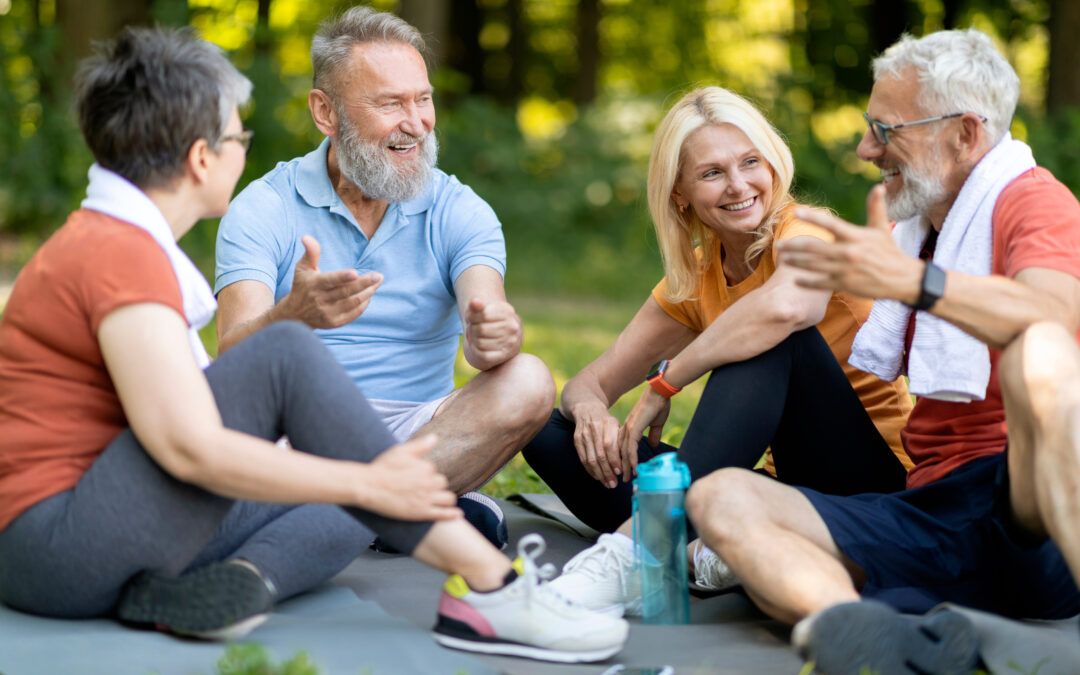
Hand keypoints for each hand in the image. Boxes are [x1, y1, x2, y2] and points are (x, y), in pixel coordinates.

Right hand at [281, 236, 382, 327]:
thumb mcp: (303, 268)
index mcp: (314, 284)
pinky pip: (353, 313)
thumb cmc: (302, 286)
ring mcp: (327, 313)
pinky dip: (363, 304)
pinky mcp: (334, 323)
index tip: (355, 273)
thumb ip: (310, 252)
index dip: (342, 277)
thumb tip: (307, 237)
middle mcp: (320, 300)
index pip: (330, 280)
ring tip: (377, 283)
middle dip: (364, 283)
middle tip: (379, 276)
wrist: (295, 315)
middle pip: (346, 291)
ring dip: (368, 293)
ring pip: (352, 302)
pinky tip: (369, 294)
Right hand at [361, 434, 461, 521]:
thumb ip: (420, 445)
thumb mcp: (401, 451)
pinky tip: (458, 514)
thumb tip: (435, 437)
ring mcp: (426, 498)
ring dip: (445, 499)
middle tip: (423, 490)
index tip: (415, 478)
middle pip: (442, 484)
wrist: (368, 487)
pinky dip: (453, 514)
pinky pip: (443, 514)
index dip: (426, 475)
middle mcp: (429, 482)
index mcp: (426, 467)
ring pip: (448, 498)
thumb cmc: (382, 467)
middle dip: (435, 486)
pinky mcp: (421, 513)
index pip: (435, 471)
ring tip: (439, 501)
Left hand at [464, 298, 522, 369]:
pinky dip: (476, 351)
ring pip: (479, 342)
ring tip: (477, 337)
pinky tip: (479, 347)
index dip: (472, 317)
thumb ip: (476, 306)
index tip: (472, 318)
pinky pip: (482, 354)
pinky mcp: (504, 356)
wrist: (501, 340)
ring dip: (473, 340)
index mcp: (508, 311)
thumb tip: (475, 302)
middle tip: (474, 329)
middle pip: (480, 329)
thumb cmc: (488, 323)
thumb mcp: (481, 311)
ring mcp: (511, 342)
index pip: (482, 314)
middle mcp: (513, 327)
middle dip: (472, 329)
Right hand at [570, 400, 621, 487]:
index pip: (609, 446)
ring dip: (599, 474)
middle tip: (613, 484)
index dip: (614, 460)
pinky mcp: (576, 439)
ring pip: (590, 459)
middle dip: (607, 472)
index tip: (619, 472)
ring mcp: (584, 434)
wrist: (586, 407)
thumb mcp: (616, 425)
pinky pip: (583, 458)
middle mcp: (594, 428)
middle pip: (600, 455)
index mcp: (607, 423)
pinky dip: (590, 470)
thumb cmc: (606, 420)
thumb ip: (620, 441)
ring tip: (606, 484)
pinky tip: (597, 477)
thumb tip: (627, 462)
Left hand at [617, 387, 670, 481]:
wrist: (660, 392)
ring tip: (627, 478)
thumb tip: (653, 444)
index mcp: (630, 427)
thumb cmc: (659, 405)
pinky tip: (634, 469)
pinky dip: (632, 459)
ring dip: (626, 466)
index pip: (624, 447)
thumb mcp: (656, 423)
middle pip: (621, 452)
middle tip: (623, 480)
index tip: (626, 471)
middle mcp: (627, 429)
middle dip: (622, 467)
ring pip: (624, 452)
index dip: (624, 460)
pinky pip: (631, 447)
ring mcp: (629, 428)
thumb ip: (654, 434)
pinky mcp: (634, 428)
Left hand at [778, 186, 922, 302]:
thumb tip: (879, 186)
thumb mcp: (882, 228)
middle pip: (814, 247)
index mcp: (855, 236)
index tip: (796, 212)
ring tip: (782, 258)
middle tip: (778, 244)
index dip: (813, 217)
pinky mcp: (844, 284)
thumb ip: (876, 207)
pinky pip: (820, 283)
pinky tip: (794, 279)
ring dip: (796, 262)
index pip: (830, 224)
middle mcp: (848, 252)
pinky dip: (807, 282)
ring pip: (813, 265)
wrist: (902, 279)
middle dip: (794, 246)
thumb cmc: (889, 251)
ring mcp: (845, 270)